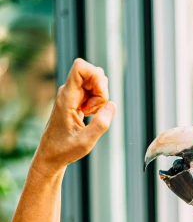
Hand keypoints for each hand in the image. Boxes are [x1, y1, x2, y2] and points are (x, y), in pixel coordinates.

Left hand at [33, 58, 115, 175]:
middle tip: (94, 111)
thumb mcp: (86, 142)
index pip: (80, 67)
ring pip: (95, 82)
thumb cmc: (65, 149)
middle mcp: (68, 91)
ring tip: (91, 114)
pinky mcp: (75, 98)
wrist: (51, 154)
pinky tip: (89, 115)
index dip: (96, 75)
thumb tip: (112, 105)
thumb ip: (101, 123)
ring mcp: (72, 94)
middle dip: (102, 91)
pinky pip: (92, 91)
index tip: (99, 95)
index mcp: (67, 98)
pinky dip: (96, 102)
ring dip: (100, 97)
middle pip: (93, 73)